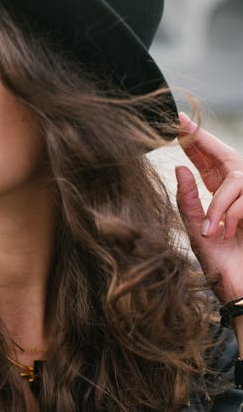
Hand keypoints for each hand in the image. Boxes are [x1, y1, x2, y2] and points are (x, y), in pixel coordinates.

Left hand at [175, 112, 242, 304]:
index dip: (194, 140)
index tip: (176, 120)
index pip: (207, 161)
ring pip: (236, 180)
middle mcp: (237, 194)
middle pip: (225, 158)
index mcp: (219, 197)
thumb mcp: (197, 232)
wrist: (242, 292)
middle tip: (180, 126)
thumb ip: (187, 201)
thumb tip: (179, 168)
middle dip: (202, 141)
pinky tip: (224, 233)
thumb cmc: (220, 266)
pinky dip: (232, 214)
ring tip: (211, 230)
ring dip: (220, 204)